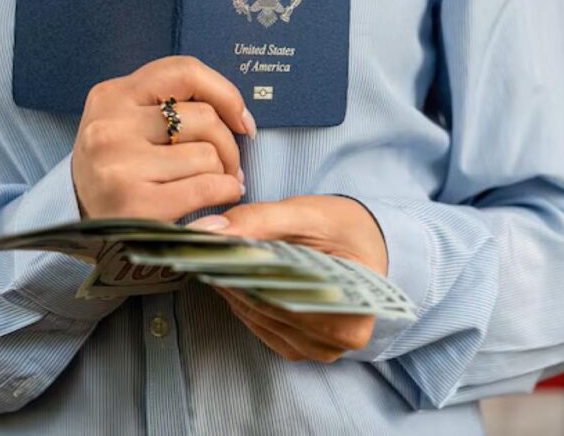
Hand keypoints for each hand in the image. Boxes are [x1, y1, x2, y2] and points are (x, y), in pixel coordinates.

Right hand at [72, 55, 256, 220]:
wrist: (78, 222)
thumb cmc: (116, 169)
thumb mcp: (126, 124)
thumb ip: (168, 106)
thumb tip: (237, 115)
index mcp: (111, 96)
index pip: (184, 71)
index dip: (225, 92)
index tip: (241, 119)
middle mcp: (110, 125)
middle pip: (204, 117)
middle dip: (229, 144)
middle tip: (231, 165)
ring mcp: (120, 164)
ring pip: (208, 155)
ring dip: (225, 173)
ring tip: (218, 184)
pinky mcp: (134, 203)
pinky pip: (205, 187)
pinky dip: (224, 192)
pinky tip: (219, 198)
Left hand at [189, 195, 387, 361]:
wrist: (361, 243)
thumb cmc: (341, 228)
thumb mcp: (306, 214)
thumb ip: (258, 219)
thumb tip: (207, 231)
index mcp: (355, 308)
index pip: (284, 293)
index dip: (243, 270)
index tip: (210, 250)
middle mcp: (339, 339)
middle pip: (268, 307)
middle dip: (232, 275)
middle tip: (202, 247)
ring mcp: (317, 349)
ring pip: (256, 317)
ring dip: (232, 287)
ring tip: (211, 256)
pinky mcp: (296, 347)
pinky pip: (256, 323)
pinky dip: (239, 298)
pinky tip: (228, 274)